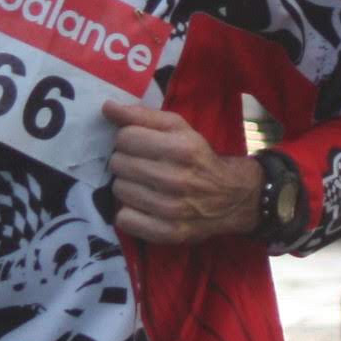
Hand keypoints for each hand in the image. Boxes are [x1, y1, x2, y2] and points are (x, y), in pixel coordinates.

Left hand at [104, 103, 259, 244]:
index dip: (127, 138)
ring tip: (144, 185)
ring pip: (119, 190)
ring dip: (127, 186)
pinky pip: (124, 219)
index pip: (125, 137)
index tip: (138, 144)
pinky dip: (129, 212)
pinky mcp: (167, 232)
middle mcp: (176, 179)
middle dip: (126, 161)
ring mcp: (172, 209)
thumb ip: (142, 116)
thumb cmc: (199, 158)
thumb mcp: (179, 128)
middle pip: (119, 163)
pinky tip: (143, 205)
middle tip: (141, 165)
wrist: (232, 197)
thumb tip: (108, 108)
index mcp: (181, 148)